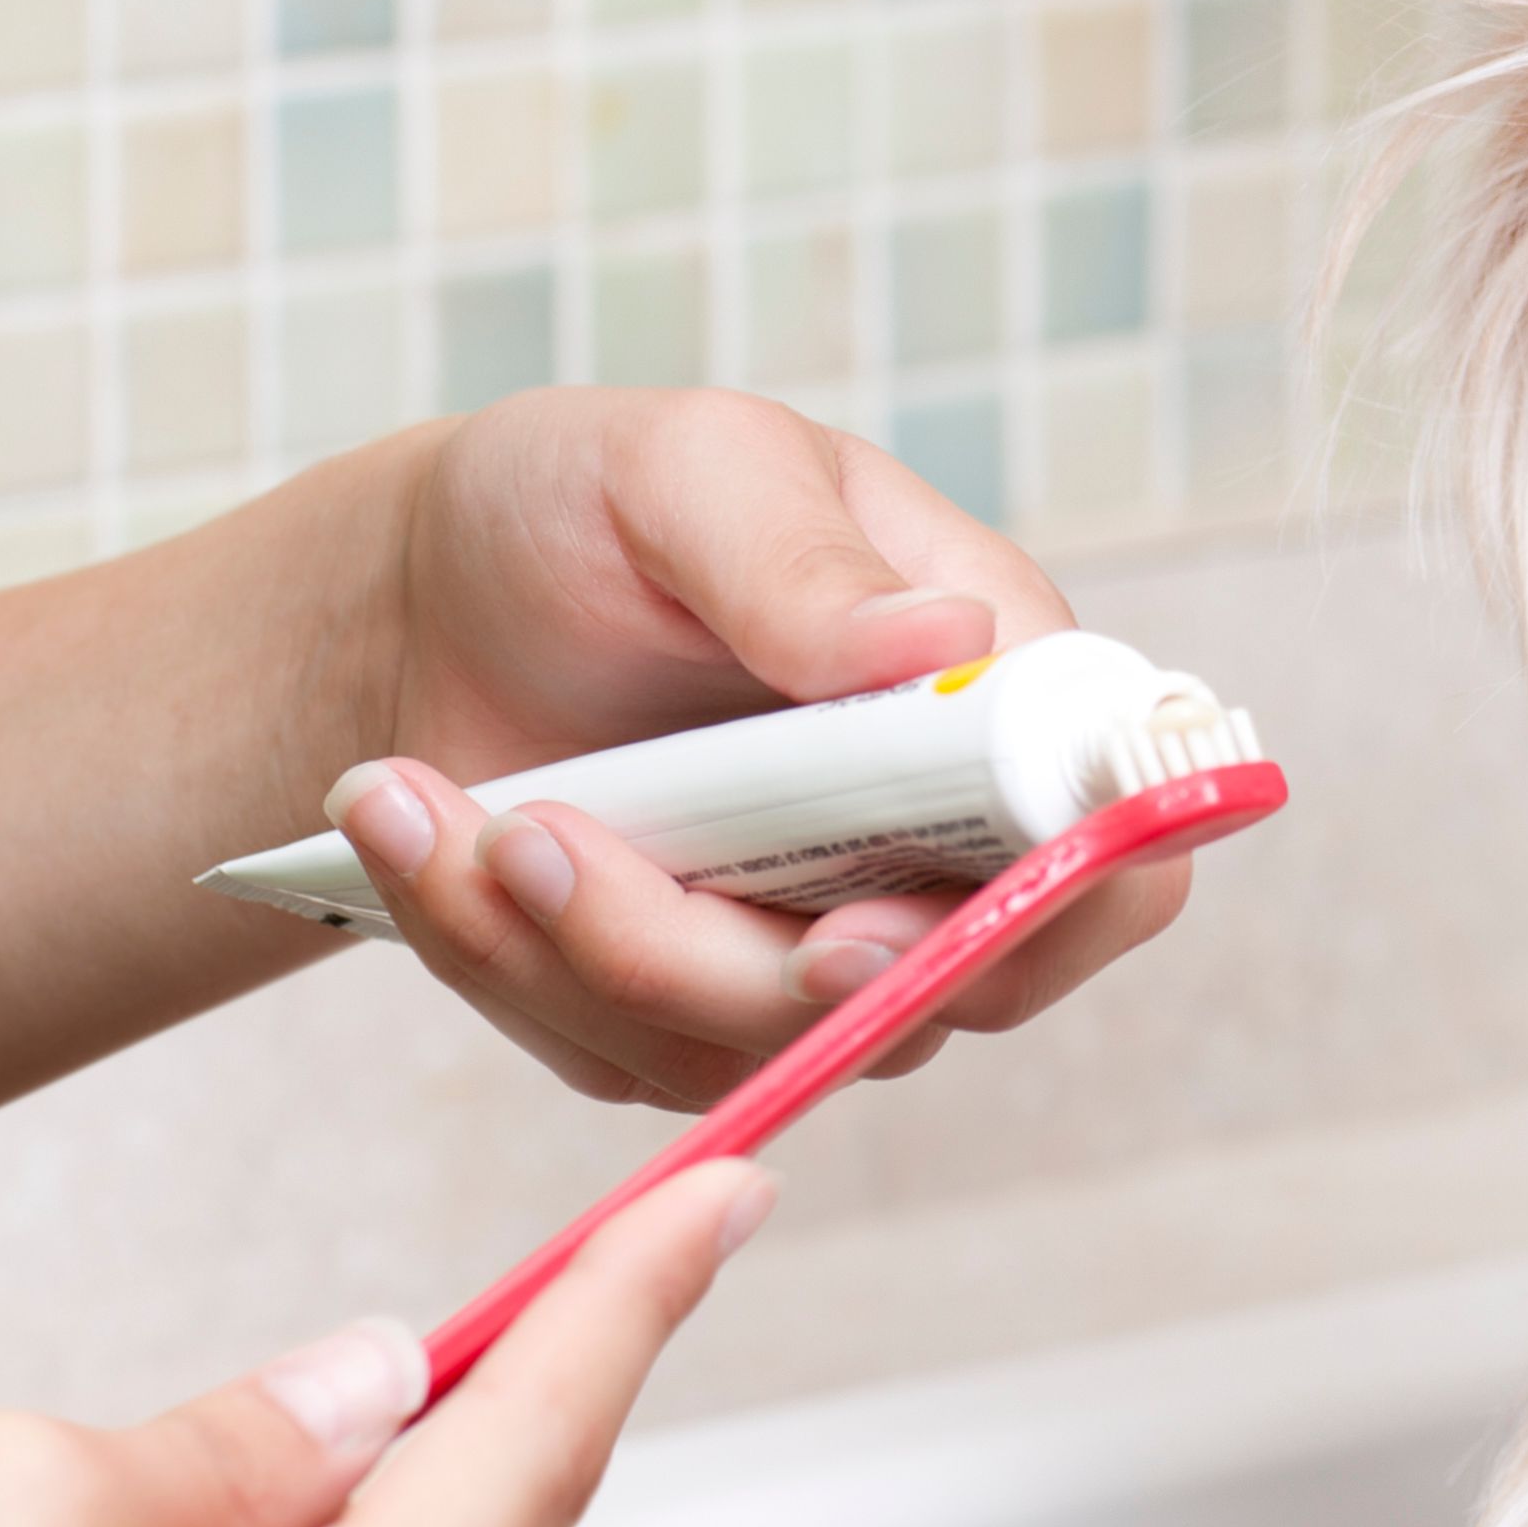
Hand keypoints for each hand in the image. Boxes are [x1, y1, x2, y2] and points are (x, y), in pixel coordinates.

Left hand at [319, 390, 1189, 1106]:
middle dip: (697, 954)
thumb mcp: (687, 471)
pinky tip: (412, 829)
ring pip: (750, 1049)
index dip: (1026, 928)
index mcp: (1003, 701)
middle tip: (531, 836)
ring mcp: (822, 946)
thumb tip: (945, 638)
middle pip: (917, 1000)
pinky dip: (494, 957)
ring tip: (418, 798)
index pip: (1115, 866)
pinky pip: (620, 1055)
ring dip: (556, 944)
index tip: (843, 933)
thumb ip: (801, 560)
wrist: (423, 597)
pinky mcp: (696, 1014)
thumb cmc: (585, 506)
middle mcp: (943, 848)